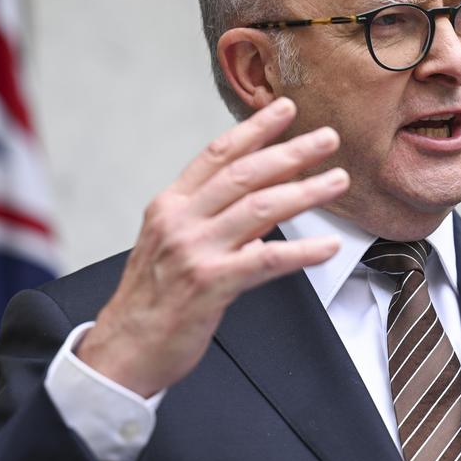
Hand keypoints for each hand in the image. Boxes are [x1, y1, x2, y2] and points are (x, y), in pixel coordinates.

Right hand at [78, 98, 348, 396]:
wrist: (123, 350)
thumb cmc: (153, 299)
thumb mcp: (174, 244)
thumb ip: (213, 216)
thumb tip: (264, 195)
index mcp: (171, 205)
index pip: (217, 154)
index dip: (254, 129)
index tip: (285, 110)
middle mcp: (180, 221)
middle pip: (245, 174)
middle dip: (291, 151)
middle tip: (327, 138)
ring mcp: (194, 250)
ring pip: (260, 208)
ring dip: (306, 192)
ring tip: (337, 181)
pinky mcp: (209, 283)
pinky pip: (266, 260)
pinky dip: (302, 251)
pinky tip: (328, 245)